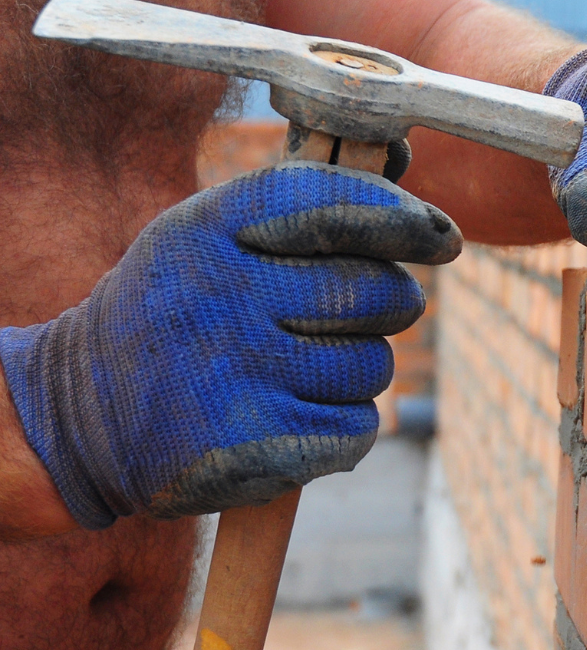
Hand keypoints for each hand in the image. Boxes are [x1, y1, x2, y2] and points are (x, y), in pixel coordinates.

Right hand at [0, 164, 460, 529]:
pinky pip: (356, 429)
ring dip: (359, 373)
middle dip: (388, 304)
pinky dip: (343, 431)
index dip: (400, 217)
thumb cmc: (177, 314)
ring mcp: (233, 374)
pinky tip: (295, 422)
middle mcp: (218, 297)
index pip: (330, 203)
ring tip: (301, 374)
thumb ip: (300, 212)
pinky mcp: (252, 446)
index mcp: (206, 232)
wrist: (82, 419)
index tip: (440, 235)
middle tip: (360, 315)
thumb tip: (421, 207)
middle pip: (373, 291)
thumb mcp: (207, 240)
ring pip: (372, 365)